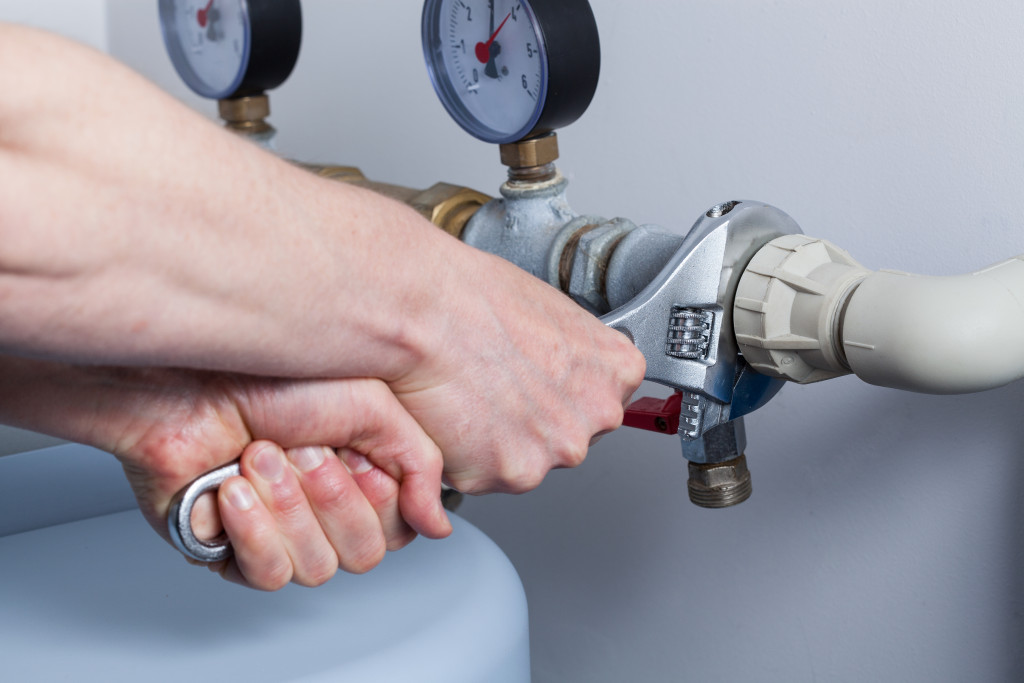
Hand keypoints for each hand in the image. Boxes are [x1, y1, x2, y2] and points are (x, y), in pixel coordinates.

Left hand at [0, 358, 450, 589]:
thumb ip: (419, 465)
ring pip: (315, 569)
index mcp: (358, 470)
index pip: (398, 526)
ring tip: (258, 459)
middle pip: (361, 553)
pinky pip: (265, 575)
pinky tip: (234, 489)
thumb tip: (439, 523)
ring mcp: (276, 529)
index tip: (350, 453)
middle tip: (302, 451)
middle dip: (331, 499)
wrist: (183, 382)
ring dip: (286, 508)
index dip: (376, 496)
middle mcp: (319, 504)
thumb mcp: (373, 406)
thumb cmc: (267, 376)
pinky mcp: (230, 549)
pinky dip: (252, 530)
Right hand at [391, 248, 645, 494]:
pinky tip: (454, 413)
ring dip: (500, 441)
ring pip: (526, 459)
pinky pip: (486, 476)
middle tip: (496, 386)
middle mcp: (595, 416)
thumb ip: (572, 353)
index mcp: (616, 370)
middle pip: (567, 434)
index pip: (602, 399)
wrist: (422, 312)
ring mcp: (554, 450)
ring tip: (469, 394)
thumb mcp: (551, 309)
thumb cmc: (472, 297)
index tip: (538, 383)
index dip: (561, 392)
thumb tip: (560, 369)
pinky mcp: (508, 475)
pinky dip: (466, 456)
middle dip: (534, 421)